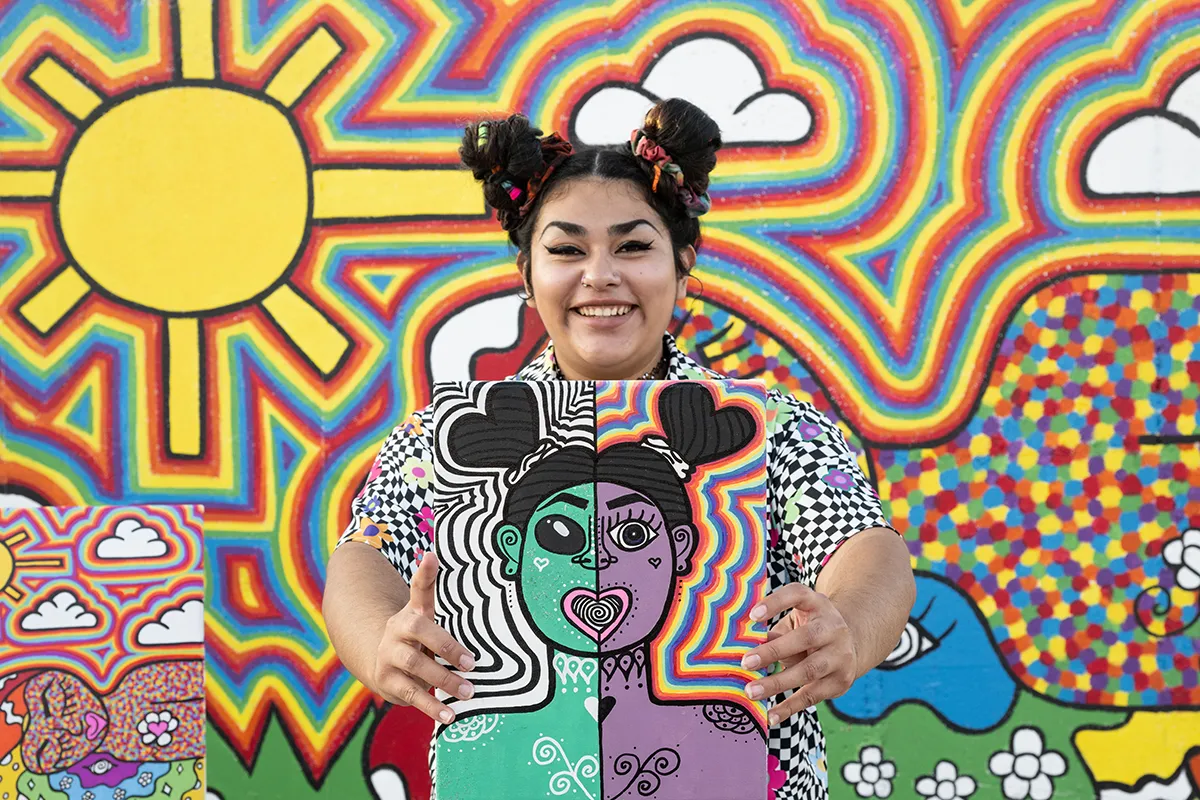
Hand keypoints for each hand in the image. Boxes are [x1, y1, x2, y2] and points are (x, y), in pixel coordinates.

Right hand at [373, 552, 475, 723]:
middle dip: (446, 647)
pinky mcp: (387, 682)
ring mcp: (388, 656)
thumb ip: (431, 590)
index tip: (431, 555)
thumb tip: (432, 554)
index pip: (418, 590)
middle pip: (419, 632)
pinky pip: (411, 695)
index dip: (425, 573)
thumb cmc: (416, 635)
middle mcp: (397, 631)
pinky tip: (449, 716)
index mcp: (411, 612)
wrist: (379, 660)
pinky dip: (431, 706)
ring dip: (443, 681)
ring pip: (415, 667)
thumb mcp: (424, 614)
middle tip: (472, 663)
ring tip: (469, 692)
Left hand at [740, 583, 857, 725]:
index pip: (797, 595)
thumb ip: (774, 632)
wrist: (851, 644)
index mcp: (817, 604)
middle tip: (745, 662)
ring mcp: (840, 655)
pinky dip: (789, 707)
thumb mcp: (794, 622)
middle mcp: (833, 627)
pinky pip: (812, 696)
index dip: (776, 603)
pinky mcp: (841, 681)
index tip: (752, 615)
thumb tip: (742, 647)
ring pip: (809, 670)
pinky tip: (770, 715)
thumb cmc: (808, 629)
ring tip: (751, 692)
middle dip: (773, 651)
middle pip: (805, 638)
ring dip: (778, 683)